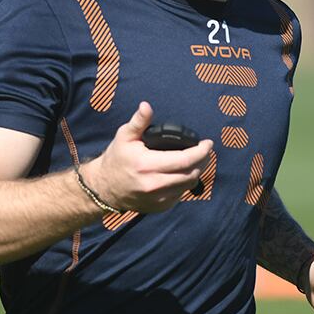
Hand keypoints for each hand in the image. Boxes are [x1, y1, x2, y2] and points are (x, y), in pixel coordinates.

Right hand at [82, 102, 212, 212]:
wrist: (105, 187)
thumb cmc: (116, 158)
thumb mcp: (125, 136)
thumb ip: (139, 121)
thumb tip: (146, 106)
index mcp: (148, 165)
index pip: (185, 160)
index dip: (201, 151)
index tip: (208, 143)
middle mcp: (154, 184)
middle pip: (192, 174)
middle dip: (203, 161)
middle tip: (205, 151)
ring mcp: (158, 199)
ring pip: (189, 185)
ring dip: (197, 172)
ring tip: (198, 160)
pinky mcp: (159, 207)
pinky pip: (181, 194)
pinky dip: (185, 183)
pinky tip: (184, 173)